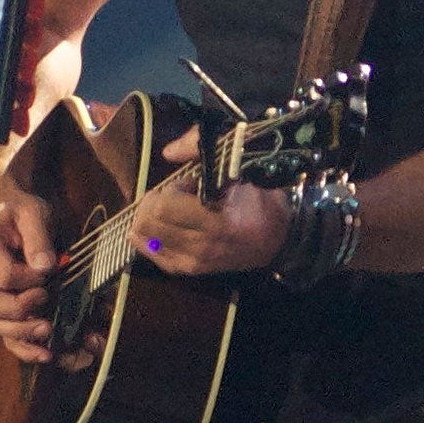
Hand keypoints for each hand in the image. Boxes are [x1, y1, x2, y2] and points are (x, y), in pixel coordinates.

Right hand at [0, 179, 103, 369]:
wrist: (21, 215)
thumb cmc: (23, 211)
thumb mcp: (32, 213)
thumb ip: (37, 236)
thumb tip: (45, 266)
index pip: (2, 276)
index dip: (24, 280)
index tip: (47, 273)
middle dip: (19, 322)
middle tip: (46, 323)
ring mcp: (1, 300)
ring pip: (2, 332)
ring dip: (26, 343)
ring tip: (50, 348)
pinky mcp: (17, 311)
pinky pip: (17, 339)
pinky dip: (33, 351)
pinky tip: (54, 356)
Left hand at [130, 127, 292, 275]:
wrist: (278, 239)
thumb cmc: (261, 201)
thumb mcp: (241, 168)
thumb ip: (203, 152)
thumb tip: (168, 152)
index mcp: (217, 223)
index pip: (166, 207)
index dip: (171, 188)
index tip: (189, 183)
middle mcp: (201, 247)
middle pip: (149, 222)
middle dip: (155, 201)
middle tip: (174, 193)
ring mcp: (193, 263)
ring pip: (145, 238)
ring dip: (149, 217)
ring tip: (168, 208)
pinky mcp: (188, 270)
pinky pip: (152, 254)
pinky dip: (148, 237)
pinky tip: (160, 225)